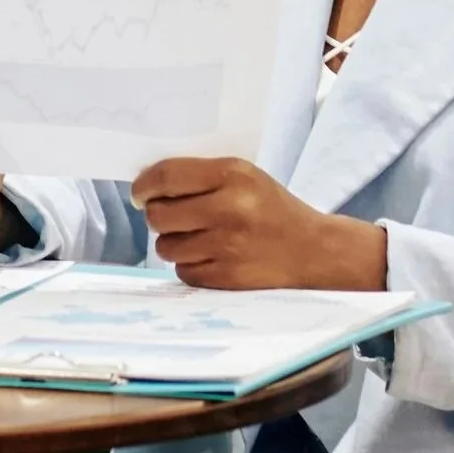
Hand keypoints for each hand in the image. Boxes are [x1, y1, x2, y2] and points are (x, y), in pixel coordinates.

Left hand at [131, 158, 388, 290]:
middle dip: (158, 216)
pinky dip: (190, 266)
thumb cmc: (272, 208)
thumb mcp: (245, 177)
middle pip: (159, 215)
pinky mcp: (227, 277)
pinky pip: (183, 272)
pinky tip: (212, 257)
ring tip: (198, 238)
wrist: (314, 251)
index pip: (167, 176)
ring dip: (174, 243)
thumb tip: (146, 188)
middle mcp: (229, 209)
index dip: (143, 186)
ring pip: (166, 247)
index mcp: (233, 174)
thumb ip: (200, 177)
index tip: (139, 193)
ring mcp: (227, 246)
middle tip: (171, 217)